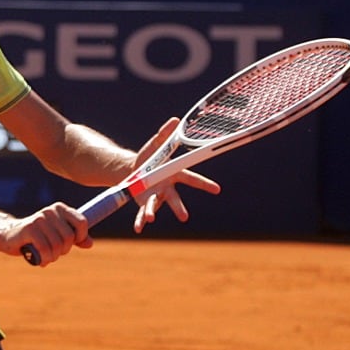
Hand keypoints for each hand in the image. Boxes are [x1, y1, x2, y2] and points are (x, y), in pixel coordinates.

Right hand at [7, 202, 92, 266]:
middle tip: (54, 253)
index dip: (80, 237)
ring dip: (53, 257)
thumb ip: (74, 238)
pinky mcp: (29, 229)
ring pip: (57, 245)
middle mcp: (50, 211)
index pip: (82, 222)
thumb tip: (90, 244)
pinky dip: (45, 259)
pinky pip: (45, 249)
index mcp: (60, 208)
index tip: (72, 244)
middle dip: (63, 250)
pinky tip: (41, 260)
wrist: (9, 236)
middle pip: (69, 237)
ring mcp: (39, 219)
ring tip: (46, 257)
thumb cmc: (37, 236)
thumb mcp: (57, 235)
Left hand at [129, 118, 220, 232]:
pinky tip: (138, 229)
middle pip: (174, 198)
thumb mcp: (156, 144)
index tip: (217, 190)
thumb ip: (165, 134)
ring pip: (156, 206)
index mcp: (173, 174)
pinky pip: (142, 213)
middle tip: (184, 217)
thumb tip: (175, 120)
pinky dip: (140, 221)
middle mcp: (167, 188)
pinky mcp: (143, 203)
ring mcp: (155, 197)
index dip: (205, 185)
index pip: (191, 179)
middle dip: (178, 208)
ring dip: (152, 212)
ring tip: (150, 218)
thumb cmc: (149, 158)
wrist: (132, 171)